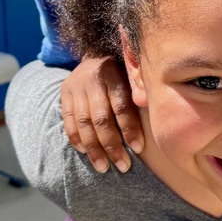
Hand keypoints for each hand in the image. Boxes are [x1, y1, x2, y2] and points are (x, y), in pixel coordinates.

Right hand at [60, 56, 143, 173]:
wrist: (95, 53)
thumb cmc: (123, 71)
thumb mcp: (133, 75)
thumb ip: (140, 93)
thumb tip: (157, 117)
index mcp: (113, 75)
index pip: (121, 106)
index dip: (129, 128)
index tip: (138, 148)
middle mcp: (93, 81)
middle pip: (101, 119)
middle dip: (111, 145)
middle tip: (122, 165)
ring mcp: (76, 87)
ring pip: (83, 123)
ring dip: (93, 149)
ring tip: (103, 167)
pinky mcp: (65, 94)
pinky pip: (68, 121)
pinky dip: (76, 139)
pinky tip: (85, 152)